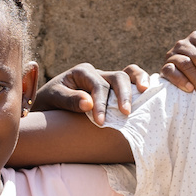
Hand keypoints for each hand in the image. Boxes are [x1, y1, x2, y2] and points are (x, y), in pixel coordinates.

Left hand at [31, 62, 151, 126]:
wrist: (47, 105)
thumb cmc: (48, 102)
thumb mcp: (53, 99)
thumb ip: (69, 100)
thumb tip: (88, 103)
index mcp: (82, 72)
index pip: (97, 86)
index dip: (101, 104)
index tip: (101, 122)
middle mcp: (96, 73)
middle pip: (116, 77)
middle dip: (122, 95)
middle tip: (125, 113)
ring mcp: (106, 79)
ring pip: (127, 74)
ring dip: (136, 84)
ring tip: (144, 93)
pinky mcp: (113, 88)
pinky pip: (130, 79)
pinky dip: (140, 81)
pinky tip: (147, 90)